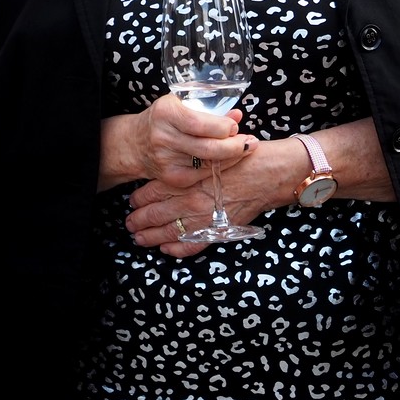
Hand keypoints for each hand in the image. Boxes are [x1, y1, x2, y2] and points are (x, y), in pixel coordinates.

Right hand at [103, 94, 257, 190]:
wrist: (136, 143)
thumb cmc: (164, 119)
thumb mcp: (182, 105)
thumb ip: (210, 111)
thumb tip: (238, 116)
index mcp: (166, 113)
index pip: (201, 124)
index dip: (224, 127)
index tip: (234, 126)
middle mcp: (164, 138)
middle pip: (208, 148)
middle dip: (235, 146)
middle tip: (250, 142)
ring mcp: (166, 161)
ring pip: (208, 164)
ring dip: (232, 158)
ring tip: (244, 148)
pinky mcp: (171, 178)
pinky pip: (202, 176)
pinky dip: (219, 168)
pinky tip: (229, 160)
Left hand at [125, 147, 275, 257]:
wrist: (270, 172)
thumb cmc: (244, 157)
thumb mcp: (212, 150)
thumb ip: (190, 159)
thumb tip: (172, 163)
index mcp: (186, 178)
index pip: (152, 191)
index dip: (139, 198)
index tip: (133, 201)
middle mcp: (190, 199)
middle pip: (154, 214)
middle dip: (138, 220)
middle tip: (130, 223)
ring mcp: (202, 218)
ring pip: (167, 232)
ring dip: (150, 237)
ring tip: (140, 238)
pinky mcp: (216, 231)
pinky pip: (190, 246)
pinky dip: (175, 249)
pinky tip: (166, 248)